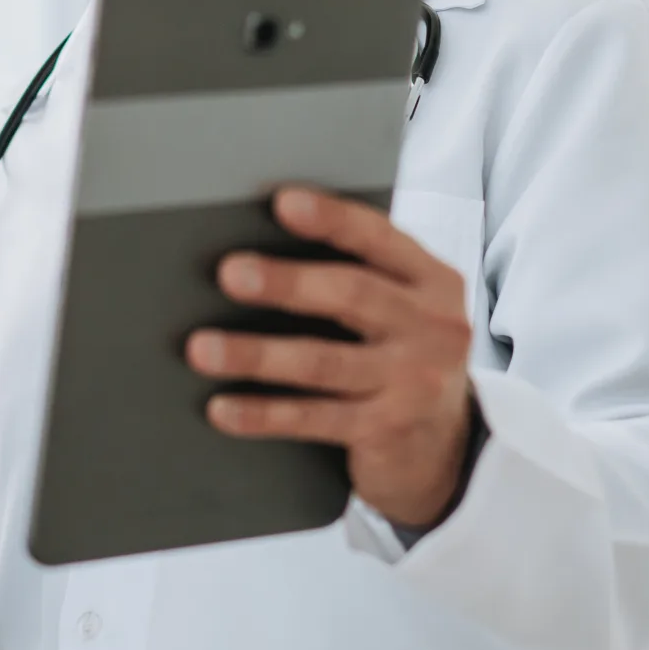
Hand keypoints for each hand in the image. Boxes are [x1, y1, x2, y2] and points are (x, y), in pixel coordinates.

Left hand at [182, 187, 476, 529]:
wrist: (445, 446)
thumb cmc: (404, 357)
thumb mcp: (404, 310)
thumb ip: (361, 276)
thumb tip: (262, 251)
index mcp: (434, 281)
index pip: (380, 238)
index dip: (331, 219)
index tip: (282, 202)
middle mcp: (433, 327)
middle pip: (352, 295)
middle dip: (287, 283)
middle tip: (229, 273)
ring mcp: (414, 382)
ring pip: (322, 363)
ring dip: (256, 355)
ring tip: (202, 348)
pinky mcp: (388, 430)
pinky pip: (313, 419)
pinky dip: (262, 413)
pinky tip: (222, 408)